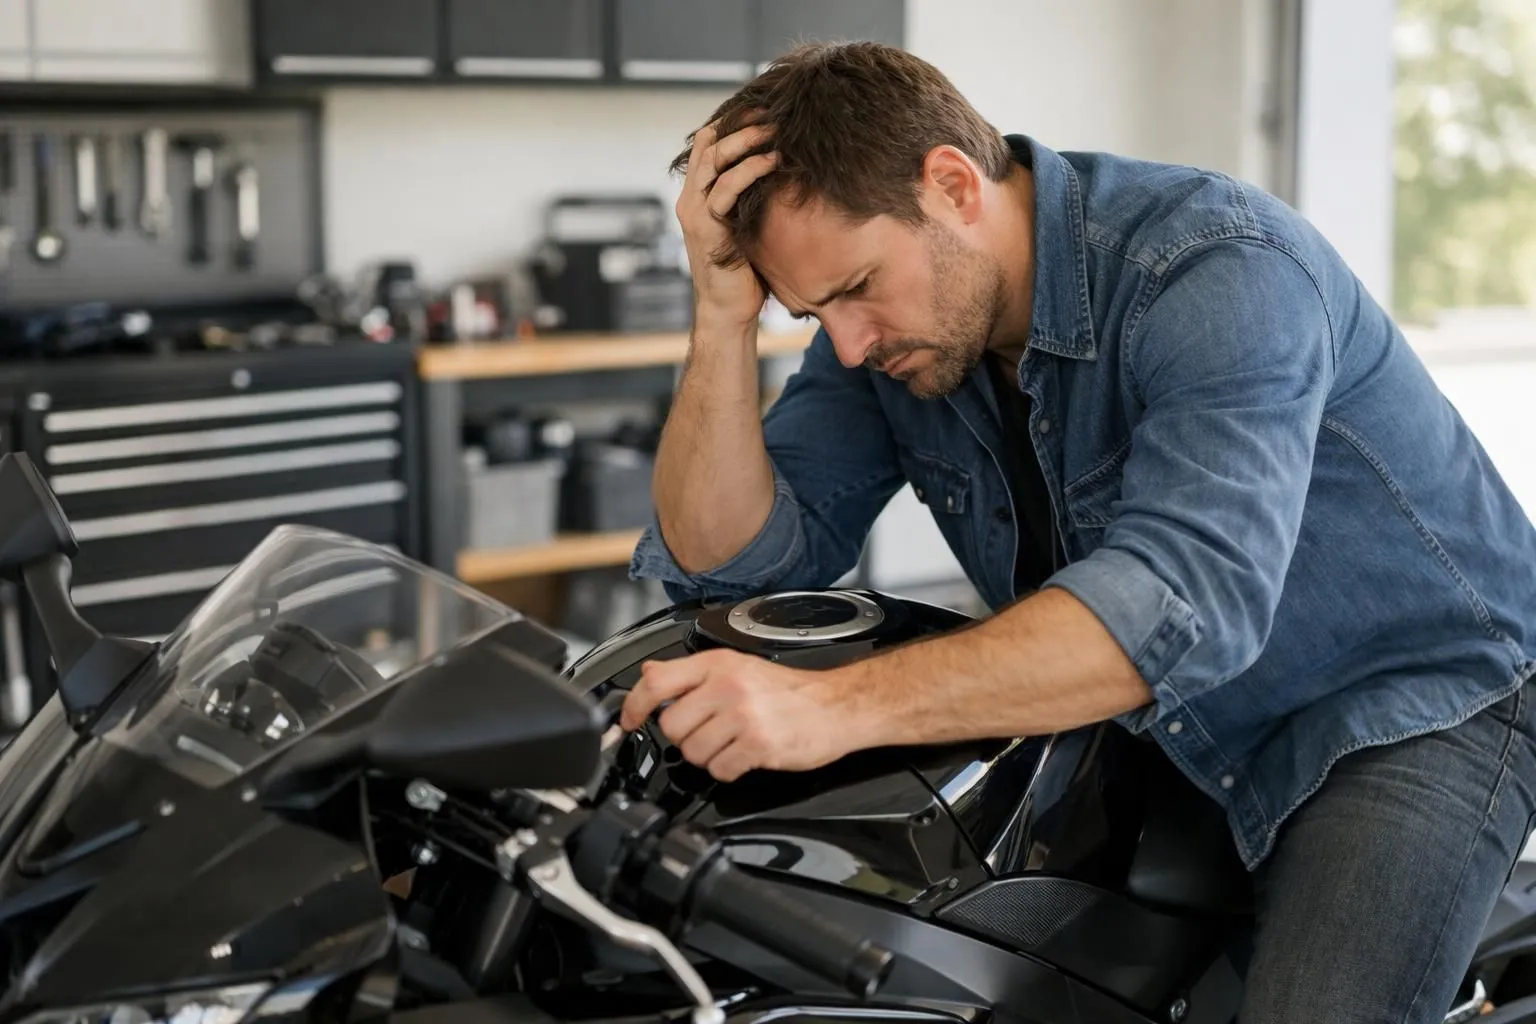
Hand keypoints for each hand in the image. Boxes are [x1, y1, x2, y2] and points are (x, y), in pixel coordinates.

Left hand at [620, 649, 855, 781]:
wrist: (837, 706)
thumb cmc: (790, 690)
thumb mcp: (737, 666)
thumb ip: (691, 672)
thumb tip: (651, 671)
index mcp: (718, 665)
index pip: (657, 682)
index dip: (634, 706)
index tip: (628, 720)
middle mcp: (728, 687)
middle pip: (672, 725)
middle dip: (685, 737)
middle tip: (708, 732)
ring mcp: (743, 716)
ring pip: (692, 752)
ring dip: (706, 756)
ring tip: (729, 744)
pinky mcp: (758, 746)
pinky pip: (719, 770)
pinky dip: (728, 770)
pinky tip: (744, 756)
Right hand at [675, 119, 777, 333]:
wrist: (730, 311)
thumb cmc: (745, 271)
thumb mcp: (747, 224)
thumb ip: (751, 197)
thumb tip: (784, 169)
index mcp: (697, 195)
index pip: (706, 144)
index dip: (732, 122)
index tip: (764, 109)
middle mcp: (690, 199)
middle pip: (708, 144)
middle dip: (741, 124)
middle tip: (773, 113)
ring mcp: (695, 213)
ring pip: (714, 161)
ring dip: (746, 141)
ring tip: (775, 131)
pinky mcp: (707, 228)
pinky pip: (725, 190)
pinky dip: (750, 171)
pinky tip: (773, 162)